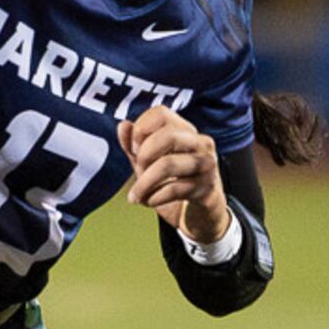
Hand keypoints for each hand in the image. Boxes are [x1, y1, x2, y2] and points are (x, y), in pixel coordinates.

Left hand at [121, 103, 231, 246]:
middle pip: (167, 136)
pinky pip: (174, 189)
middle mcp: (200, 143)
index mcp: (186, 131)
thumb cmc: (172, 182)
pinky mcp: (206, 189)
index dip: (141, 129)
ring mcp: (206, 165)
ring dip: (144, 182)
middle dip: (144, 155)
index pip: (161, 113)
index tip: (134, 148)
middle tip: (138, 171)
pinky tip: (149, 201)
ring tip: (137, 194)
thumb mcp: (148, 163)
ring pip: (168, 164)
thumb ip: (133, 145)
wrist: (198, 214)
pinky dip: (154, 198)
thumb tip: (123, 125)